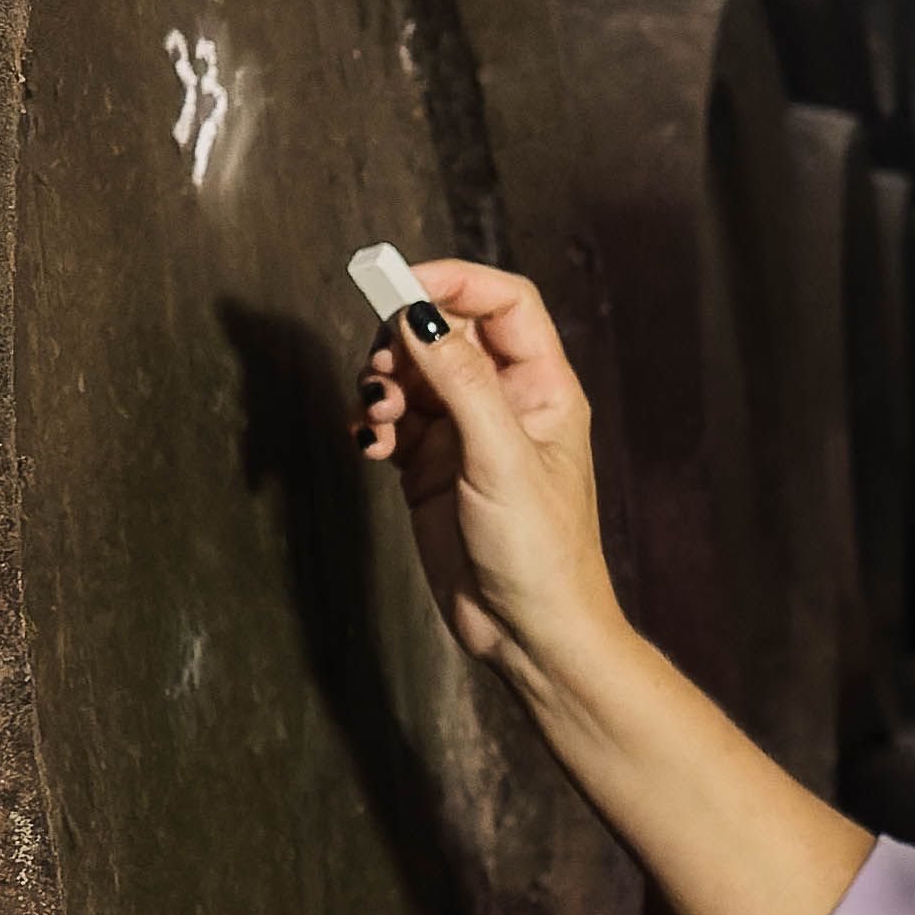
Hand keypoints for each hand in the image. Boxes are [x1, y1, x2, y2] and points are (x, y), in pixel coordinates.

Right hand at [353, 257, 618, 670]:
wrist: (527, 634)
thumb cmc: (541, 553)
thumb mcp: (500, 458)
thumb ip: (461, 381)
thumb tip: (419, 313)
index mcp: (544, 388)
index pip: (503, 302)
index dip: (453, 280)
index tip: (398, 282)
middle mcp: (506, 402)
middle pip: (446, 330)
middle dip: (403, 337)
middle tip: (380, 370)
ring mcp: (465, 433)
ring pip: (411, 374)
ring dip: (382, 383)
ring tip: (378, 417)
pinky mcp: (431, 467)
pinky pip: (393, 420)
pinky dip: (374, 422)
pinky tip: (371, 445)